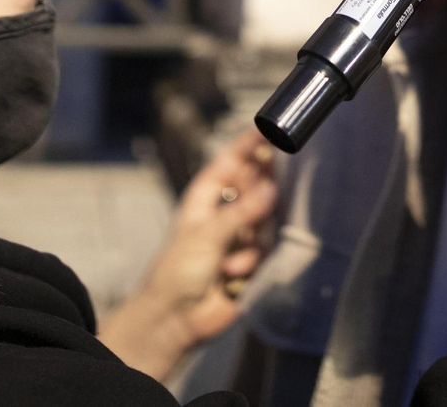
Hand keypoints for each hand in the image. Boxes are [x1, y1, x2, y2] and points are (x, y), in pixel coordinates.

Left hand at [97, 127, 276, 379]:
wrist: (175, 319)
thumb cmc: (177, 270)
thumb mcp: (206, 235)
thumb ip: (241, 212)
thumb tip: (271, 190)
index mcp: (206, 195)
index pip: (231, 160)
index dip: (249, 143)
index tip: (271, 127)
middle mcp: (225, 210)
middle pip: (254, 185)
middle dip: (260, 193)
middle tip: (268, 196)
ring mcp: (239, 234)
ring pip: (265, 219)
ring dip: (250, 240)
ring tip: (230, 261)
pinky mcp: (252, 259)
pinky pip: (266, 249)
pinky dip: (250, 262)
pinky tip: (232, 275)